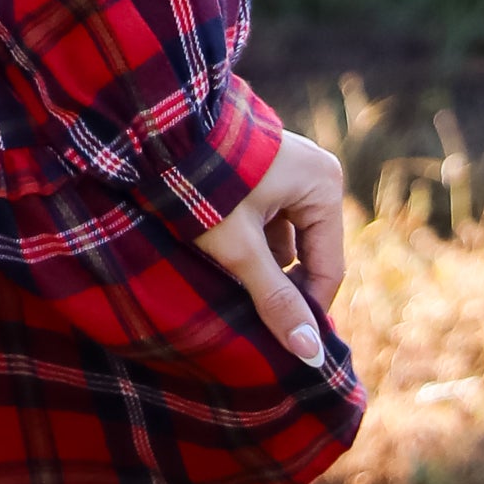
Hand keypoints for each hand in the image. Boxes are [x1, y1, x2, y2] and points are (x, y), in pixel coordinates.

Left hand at [197, 128, 344, 367]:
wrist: (154, 131)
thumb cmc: (201, 186)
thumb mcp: (239, 248)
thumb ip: (274, 298)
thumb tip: (309, 353)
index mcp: (323, 186)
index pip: (329, 268)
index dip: (308, 309)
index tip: (287, 343)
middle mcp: (314, 174)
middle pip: (308, 253)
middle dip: (279, 284)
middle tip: (253, 318)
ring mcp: (287, 170)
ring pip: (283, 240)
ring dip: (261, 265)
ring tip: (231, 287)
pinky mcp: (261, 172)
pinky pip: (267, 221)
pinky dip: (249, 243)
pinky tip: (222, 261)